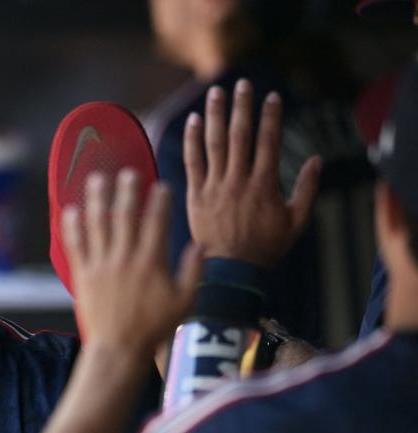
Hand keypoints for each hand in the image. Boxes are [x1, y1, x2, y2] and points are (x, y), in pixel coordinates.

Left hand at [64, 170, 201, 356]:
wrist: (119, 349)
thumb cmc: (154, 328)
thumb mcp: (184, 302)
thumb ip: (193, 272)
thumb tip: (199, 245)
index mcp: (151, 262)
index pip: (156, 222)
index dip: (159, 201)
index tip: (160, 185)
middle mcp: (125, 258)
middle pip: (125, 216)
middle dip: (127, 191)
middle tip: (127, 172)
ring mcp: (101, 265)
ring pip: (98, 225)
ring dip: (97, 200)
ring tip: (97, 179)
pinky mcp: (83, 275)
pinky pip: (76, 246)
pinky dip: (72, 227)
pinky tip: (70, 210)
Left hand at [183, 79, 321, 267]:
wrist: (230, 271)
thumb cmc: (265, 248)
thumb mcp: (296, 222)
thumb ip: (307, 189)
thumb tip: (317, 160)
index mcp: (264, 185)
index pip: (268, 141)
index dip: (270, 117)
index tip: (271, 97)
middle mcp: (238, 181)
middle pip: (240, 135)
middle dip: (241, 107)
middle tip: (241, 84)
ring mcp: (215, 187)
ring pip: (214, 144)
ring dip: (215, 115)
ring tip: (215, 92)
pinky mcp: (195, 196)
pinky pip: (192, 163)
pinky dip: (192, 141)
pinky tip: (192, 121)